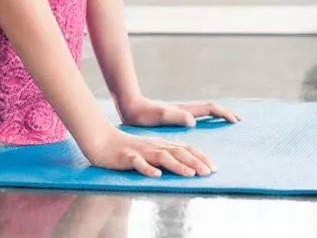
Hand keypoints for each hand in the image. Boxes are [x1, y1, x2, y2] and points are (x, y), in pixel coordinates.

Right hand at [81, 127, 214, 177]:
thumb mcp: (152, 150)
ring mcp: (141, 151)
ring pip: (162, 157)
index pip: (185, 149)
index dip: (200, 157)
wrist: (103, 141)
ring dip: (177, 165)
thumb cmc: (129, 149)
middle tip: (208, 172)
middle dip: (194, 162)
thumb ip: (168, 156)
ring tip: (190, 174)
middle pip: (178, 152)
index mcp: (162, 144)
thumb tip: (188, 166)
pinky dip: (147, 169)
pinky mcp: (127, 157)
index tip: (213, 168)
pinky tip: (156, 175)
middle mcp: (154, 146)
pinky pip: (138, 163)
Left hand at [118, 97, 240, 128]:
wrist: (130, 107)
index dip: (223, 113)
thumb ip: (176, 117)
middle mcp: (185, 109)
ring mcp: (180, 112)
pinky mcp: (174, 116)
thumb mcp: (160, 116)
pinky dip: (206, 118)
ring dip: (217, 114)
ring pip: (203, 110)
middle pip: (210, 107)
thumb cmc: (143, 114)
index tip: (234, 120)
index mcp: (185, 110)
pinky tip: (203, 124)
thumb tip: (193, 121)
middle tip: (237, 119)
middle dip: (224, 112)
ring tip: (225, 120)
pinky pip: (196, 115)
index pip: (209, 108)